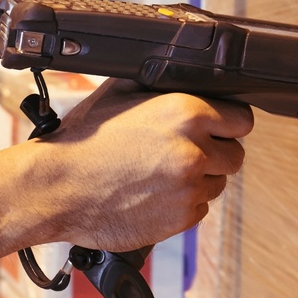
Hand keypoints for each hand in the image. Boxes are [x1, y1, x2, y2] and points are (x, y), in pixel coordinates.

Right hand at [30, 79, 253, 251]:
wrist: (55, 188)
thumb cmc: (82, 141)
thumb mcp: (119, 92)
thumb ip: (160, 84)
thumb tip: (180, 78)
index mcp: (186, 112)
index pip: (241, 119)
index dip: (227, 123)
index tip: (215, 128)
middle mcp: (195, 150)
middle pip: (235, 155)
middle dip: (215, 153)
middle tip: (183, 151)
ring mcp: (189, 188)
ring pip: (218, 184)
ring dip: (199, 179)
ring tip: (160, 173)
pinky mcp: (180, 219)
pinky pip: (198, 209)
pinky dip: (181, 203)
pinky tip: (152, 193)